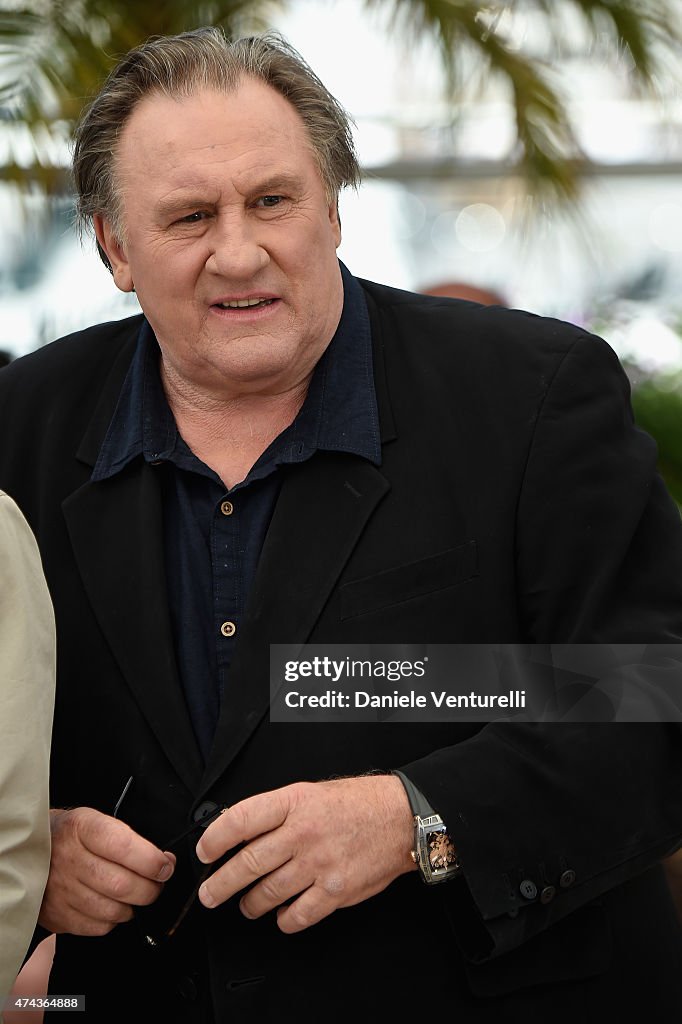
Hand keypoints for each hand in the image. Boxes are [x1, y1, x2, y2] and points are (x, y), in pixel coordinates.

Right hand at [39, 807, 175, 935]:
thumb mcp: (97, 821)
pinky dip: (114, 920)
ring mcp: (60, 890)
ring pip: (113, 909)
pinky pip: (99, 927)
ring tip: (135, 894)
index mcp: (81, 827)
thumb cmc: (75, 836)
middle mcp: (67, 859)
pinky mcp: (57, 916)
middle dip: (150, 888)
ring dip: (134, 906)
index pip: (122, 846)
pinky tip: (112, 905)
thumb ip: (131, 840)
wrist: (28, 851)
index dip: (150, 860)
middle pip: (121, 884)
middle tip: (157, 883)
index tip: (166, 866)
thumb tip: (166, 862)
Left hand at [195, 774, 415, 932]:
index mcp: (294, 802)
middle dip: (220, 884)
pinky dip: (283, 920)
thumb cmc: (356, 804)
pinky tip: (281, 916)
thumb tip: (236, 830)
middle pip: (248, 863)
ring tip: (246, 905)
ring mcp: (319, 864)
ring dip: (250, 904)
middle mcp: (304, 832)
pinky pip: (297, 915)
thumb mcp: (310, 792)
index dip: (215, 839)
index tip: (204, 852)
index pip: (241, 819)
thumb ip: (276, 811)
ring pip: (268, 893)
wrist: (400, 818)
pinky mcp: (335, 891)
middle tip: (209, 893)